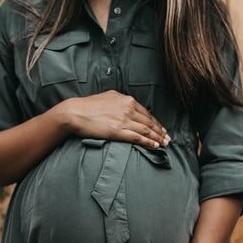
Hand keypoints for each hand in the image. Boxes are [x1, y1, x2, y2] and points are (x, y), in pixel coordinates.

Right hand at [56, 90, 170, 148]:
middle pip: (149, 122)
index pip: (146, 112)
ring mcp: (123, 120)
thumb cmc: (88, 106)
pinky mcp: (117, 131)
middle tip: (168, 138)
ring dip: (157, 138)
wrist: (75, 113)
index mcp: (126, 100)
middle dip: (160, 131)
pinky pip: (137, 137)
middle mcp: (127, 108)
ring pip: (146, 130)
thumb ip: (120, 100)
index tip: (161, 129)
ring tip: (164, 144)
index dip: (155, 122)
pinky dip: (148, 142)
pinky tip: (154, 146)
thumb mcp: (107, 97)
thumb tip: (127, 104)